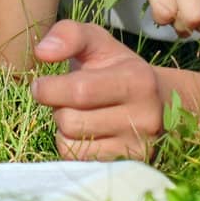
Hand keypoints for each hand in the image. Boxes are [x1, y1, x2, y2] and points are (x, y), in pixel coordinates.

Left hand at [31, 20, 164, 160]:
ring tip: (79, 112)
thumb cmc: (118, 67)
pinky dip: (71, 145)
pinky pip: (78, 160)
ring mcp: (138, 146)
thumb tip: (42, 52)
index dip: (49, 88)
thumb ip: (69, 35)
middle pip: (70, 120)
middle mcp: (144, 117)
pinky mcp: (129, 165)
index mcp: (137, 80)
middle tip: (66, 98)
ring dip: (63, 127)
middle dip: (57, 107)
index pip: (80, 91)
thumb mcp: (98, 42)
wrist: (159, 101)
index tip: (40, 84)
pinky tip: (86, 130)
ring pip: (71, 144)